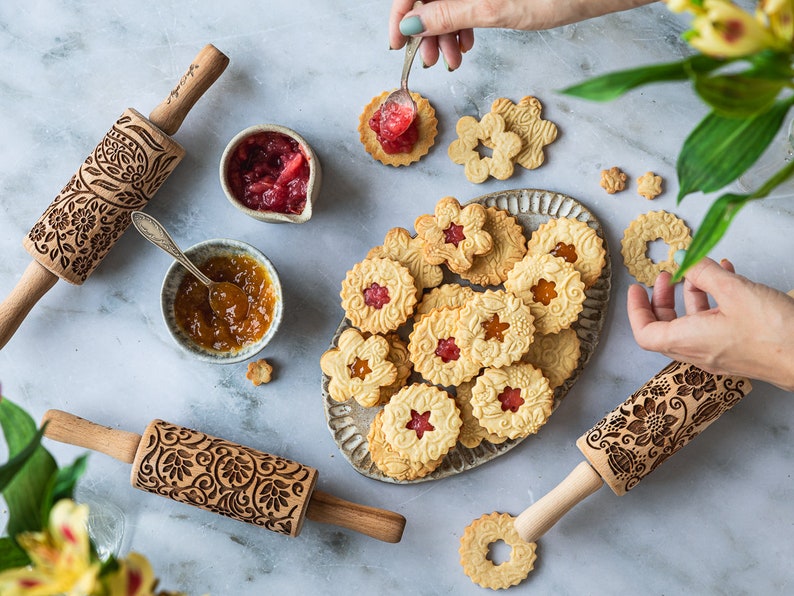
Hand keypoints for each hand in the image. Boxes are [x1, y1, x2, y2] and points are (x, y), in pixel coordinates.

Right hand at [389, 0, 655, 69]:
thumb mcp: (493, 9)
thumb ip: (448, 13)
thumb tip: (413, 22)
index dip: (402, 13)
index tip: (399, 42)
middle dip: (427, 27)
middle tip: (432, 58)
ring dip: (445, 30)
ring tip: (455, 57)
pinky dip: (463, 22)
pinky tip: (469, 42)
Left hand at [627, 257, 793, 390]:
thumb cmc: (773, 330)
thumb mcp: (734, 290)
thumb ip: (703, 272)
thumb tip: (682, 259)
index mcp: (688, 341)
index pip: (644, 334)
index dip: (636, 310)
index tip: (636, 289)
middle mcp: (698, 352)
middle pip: (665, 327)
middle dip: (662, 299)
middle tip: (667, 276)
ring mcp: (718, 354)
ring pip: (691, 323)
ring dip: (691, 296)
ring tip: (701, 270)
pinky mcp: (736, 350)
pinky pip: (713, 325)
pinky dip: (714, 302)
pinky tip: (727, 278)